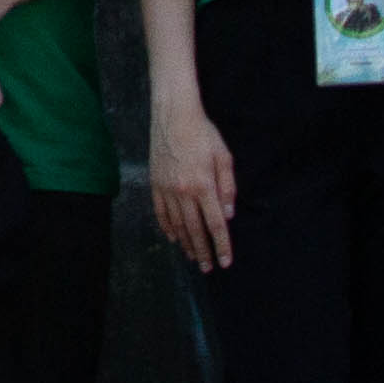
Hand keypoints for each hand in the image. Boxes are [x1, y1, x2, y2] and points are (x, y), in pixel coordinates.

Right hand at [149, 110, 236, 272]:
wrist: (173, 115)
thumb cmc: (203, 133)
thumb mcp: (224, 157)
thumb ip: (228, 187)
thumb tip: (228, 214)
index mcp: (204, 186)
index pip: (215, 225)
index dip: (221, 246)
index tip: (225, 262)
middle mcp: (184, 192)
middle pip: (195, 230)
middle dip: (203, 251)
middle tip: (208, 268)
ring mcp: (167, 189)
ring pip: (177, 225)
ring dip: (186, 243)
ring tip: (192, 257)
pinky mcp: (155, 184)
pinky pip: (160, 212)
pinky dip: (167, 228)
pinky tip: (173, 237)